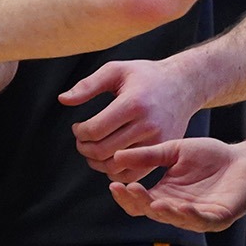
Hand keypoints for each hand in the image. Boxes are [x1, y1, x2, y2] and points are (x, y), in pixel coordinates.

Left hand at [60, 59, 201, 179]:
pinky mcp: (163, 152)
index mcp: (133, 104)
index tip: (77, 127)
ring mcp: (158, 141)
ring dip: (97, 163)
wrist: (183, 85)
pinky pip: (135, 174)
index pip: (96, 130)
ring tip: (92, 150)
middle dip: (84, 148)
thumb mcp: (115, 70)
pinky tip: (109, 159)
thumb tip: (63, 99)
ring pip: (117, 165)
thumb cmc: (145, 75)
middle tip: (81, 140)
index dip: (79, 132)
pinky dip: (116, 172)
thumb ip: (87, 85)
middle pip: (104, 150)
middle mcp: (148, 125)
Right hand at [105, 137, 245, 231]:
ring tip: (152, 201)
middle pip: (152, 213)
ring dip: (164, 212)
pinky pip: (203, 220)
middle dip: (139, 203)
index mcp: (165, 194)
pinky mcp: (219, 217)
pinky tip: (182, 205)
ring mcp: (198, 216)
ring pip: (176, 220)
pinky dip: (191, 215)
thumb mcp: (173, 151)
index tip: (113, 184)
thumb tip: (117, 156)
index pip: (139, 203)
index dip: (126, 197)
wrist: (244, 158)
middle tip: (128, 189)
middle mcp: (178, 209)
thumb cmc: (210, 155)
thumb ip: (149, 156)